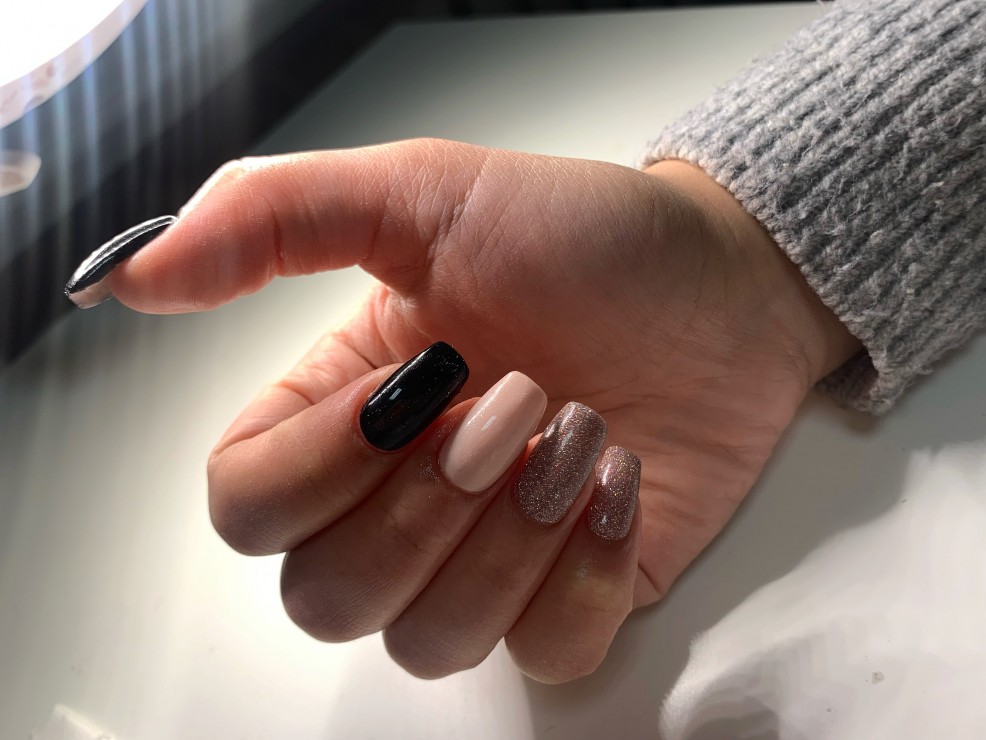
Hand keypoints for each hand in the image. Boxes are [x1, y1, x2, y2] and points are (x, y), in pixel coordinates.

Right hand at [106, 139, 857, 680]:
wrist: (723, 286)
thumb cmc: (581, 239)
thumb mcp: (426, 197)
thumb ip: (273, 220)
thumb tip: (132, 277)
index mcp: (345, 413)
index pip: (247, 509)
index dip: (317, 470)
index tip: (415, 385)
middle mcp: (400, 498)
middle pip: (326, 600)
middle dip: (426, 505)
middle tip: (513, 399)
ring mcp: (487, 558)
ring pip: (429, 641)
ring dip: (510, 535)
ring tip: (577, 430)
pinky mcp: (572, 595)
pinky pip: (543, 654)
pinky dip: (584, 573)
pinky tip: (618, 485)